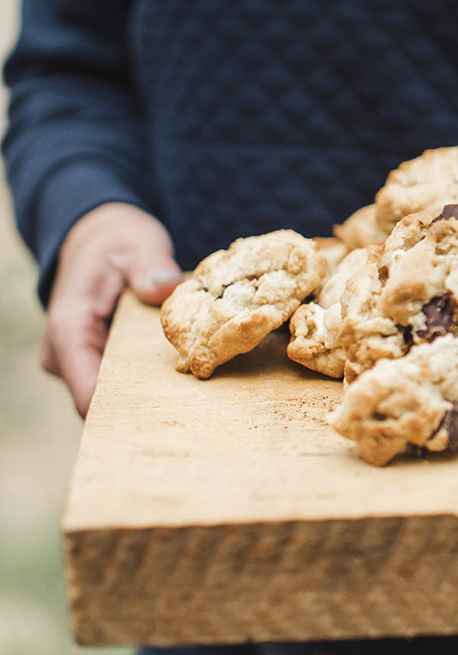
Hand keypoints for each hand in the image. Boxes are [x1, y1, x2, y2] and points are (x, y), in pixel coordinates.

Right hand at [41, 202, 181, 416]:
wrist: (97, 236)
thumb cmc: (115, 241)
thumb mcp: (136, 244)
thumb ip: (149, 267)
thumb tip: (163, 288)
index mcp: (70, 330)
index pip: (88, 395)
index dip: (127, 414)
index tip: (170, 418)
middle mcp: (64, 355)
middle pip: (103, 404)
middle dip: (146, 411)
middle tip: (196, 413)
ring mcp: (77, 361)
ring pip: (112, 398)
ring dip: (149, 398)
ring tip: (194, 398)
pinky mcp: (94, 361)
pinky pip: (119, 385)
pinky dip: (147, 385)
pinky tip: (182, 383)